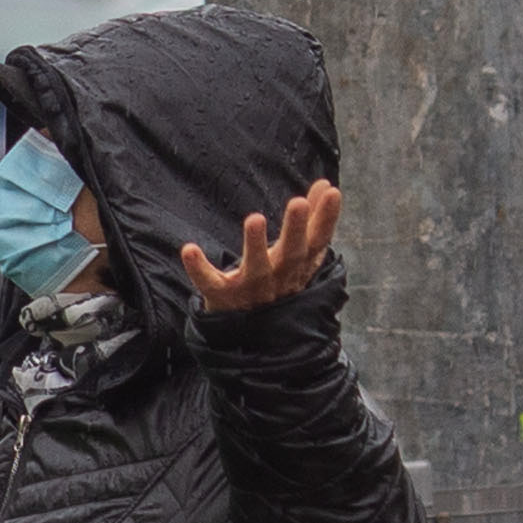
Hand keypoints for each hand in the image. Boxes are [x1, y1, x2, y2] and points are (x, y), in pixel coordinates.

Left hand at [180, 181, 342, 312]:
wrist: (253, 338)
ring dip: (254, 245)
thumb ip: (311, 221)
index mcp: (298, 266)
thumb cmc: (277, 284)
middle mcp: (278, 278)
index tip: (333, 192)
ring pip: (255, 269)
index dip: (326, 219)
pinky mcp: (222, 298)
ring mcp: (250, 290)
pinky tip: (189, 250)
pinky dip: (199, 269)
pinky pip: (210, 284)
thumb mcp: (298, 254)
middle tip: (298, 203)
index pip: (317, 242)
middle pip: (291, 254)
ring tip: (255, 219)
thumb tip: (327, 184)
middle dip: (296, 230)